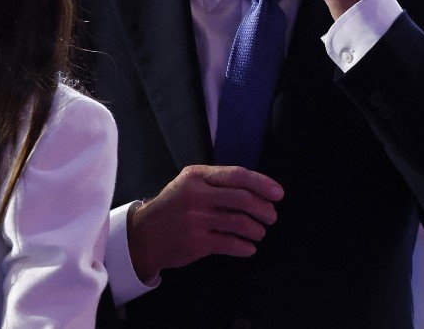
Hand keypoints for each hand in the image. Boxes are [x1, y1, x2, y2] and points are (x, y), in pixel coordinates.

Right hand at [127, 165, 283, 282]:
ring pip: (240, 223)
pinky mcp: (197, 242)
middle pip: (243, 199)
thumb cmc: (173, 207)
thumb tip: (257, 190)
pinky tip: (248, 248)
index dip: (262, 184)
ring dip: (257, 230)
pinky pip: (231, 244)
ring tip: (259, 233)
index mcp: (196, 176)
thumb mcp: (188, 184)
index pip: (237, 175)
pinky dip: (246, 247)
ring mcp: (196, 219)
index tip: (279, 194)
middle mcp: (196, 195)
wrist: (144, 235)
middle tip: (271, 217)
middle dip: (264, 209)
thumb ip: (216, 183)